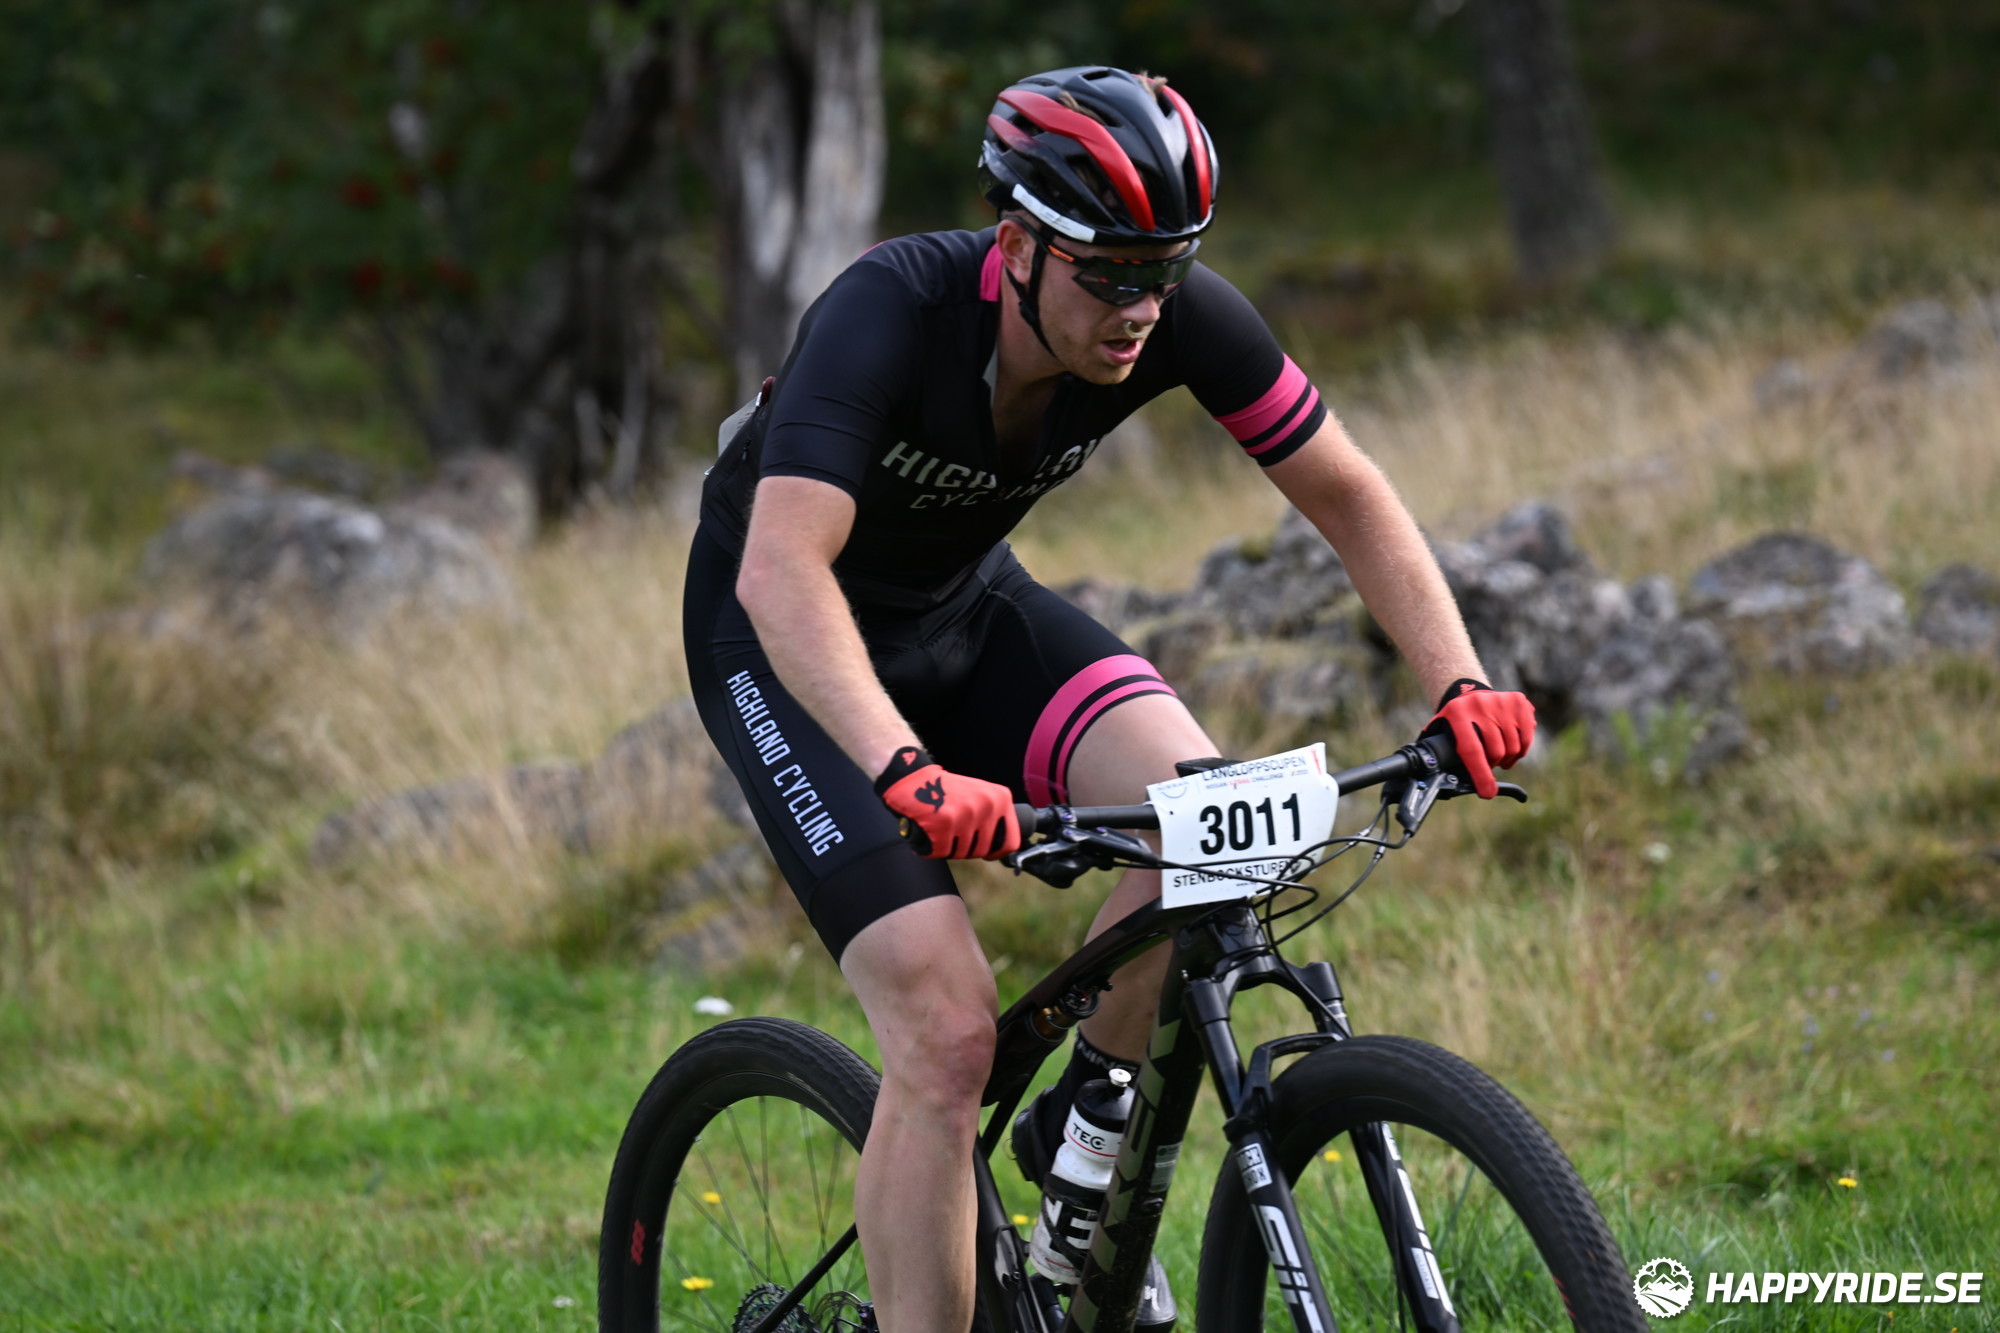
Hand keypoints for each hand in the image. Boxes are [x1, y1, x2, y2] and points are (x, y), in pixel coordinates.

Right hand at [874, 747, 1021, 859]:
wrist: (914, 778)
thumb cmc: (945, 790)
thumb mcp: (980, 796)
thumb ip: (994, 817)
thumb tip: (1003, 848)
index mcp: (1000, 799)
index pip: (1010, 842)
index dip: (997, 851)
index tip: (987, 851)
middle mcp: (987, 806)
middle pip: (983, 851)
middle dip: (967, 848)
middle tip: (953, 833)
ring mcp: (966, 815)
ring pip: (962, 853)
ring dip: (949, 847)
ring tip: (940, 828)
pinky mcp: (945, 823)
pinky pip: (942, 852)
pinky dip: (932, 848)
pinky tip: (929, 831)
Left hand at [1421, 679, 1534, 799]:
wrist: (1469, 692)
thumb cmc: (1456, 722)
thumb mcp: (1442, 730)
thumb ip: (1439, 752)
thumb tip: (1439, 779)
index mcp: (1457, 714)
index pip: (1471, 750)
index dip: (1481, 775)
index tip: (1488, 793)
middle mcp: (1479, 704)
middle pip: (1496, 751)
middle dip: (1493, 765)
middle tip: (1488, 764)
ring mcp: (1501, 701)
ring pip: (1513, 747)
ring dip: (1507, 759)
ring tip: (1499, 756)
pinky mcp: (1519, 702)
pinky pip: (1526, 738)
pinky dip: (1521, 749)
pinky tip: (1512, 747)